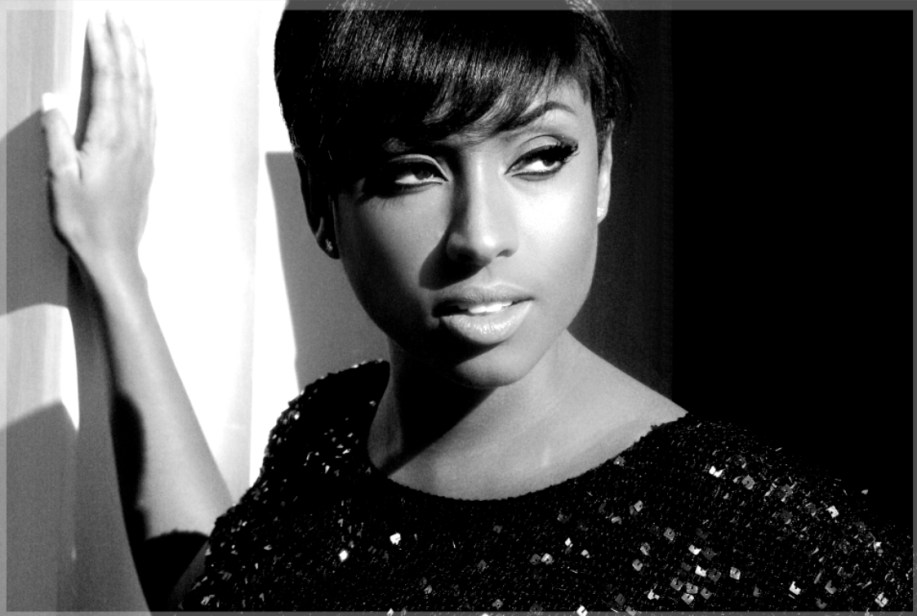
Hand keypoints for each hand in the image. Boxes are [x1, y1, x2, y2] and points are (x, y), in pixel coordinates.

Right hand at [41, 12, 154, 276]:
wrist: (115, 254)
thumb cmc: (84, 222)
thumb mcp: (60, 179)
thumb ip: (57, 137)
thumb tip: (52, 98)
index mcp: (111, 139)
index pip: (110, 82)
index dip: (105, 49)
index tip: (99, 22)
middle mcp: (134, 139)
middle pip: (133, 82)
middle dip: (126, 46)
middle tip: (120, 16)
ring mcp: (144, 149)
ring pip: (147, 96)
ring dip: (141, 64)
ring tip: (136, 38)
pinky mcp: (147, 160)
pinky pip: (152, 115)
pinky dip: (149, 91)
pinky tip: (147, 84)